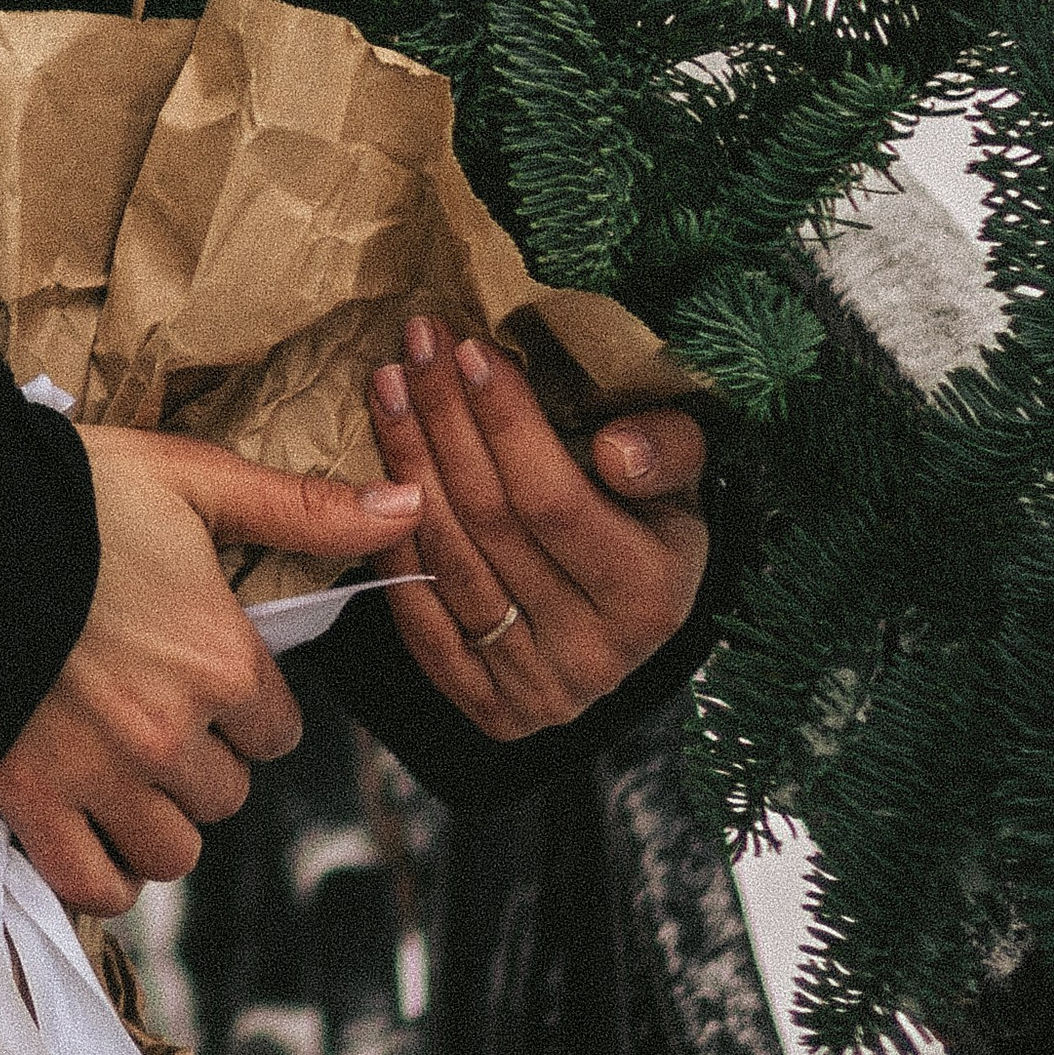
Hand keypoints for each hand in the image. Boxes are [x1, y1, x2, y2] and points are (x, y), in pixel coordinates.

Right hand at [0, 429, 424, 915]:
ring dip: (160, 818)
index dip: (247, 701)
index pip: (277, 731)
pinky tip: (97, 827)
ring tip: (126, 766)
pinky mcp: (35, 802)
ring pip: (174, 850)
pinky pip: (97, 886)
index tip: (204, 668)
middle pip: (227, 795)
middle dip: (204, 758)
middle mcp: (174, 733)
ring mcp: (102, 776)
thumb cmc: (73, 494)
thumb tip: (411, 506)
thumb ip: (303, 507)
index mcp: (221, 660)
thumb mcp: (192, 479)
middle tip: (156, 708)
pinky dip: (105, 872)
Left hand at [370, 316, 708, 742]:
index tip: (468, 349)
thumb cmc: (645, 518)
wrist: (623, 615)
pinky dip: (390, 542)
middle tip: (416, 348)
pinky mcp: (489, 707)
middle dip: (444, 420)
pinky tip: (375, 477)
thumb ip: (666, 449)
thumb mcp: (678, 474)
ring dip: (407, 462)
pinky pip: (419, 616)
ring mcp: (538, 689)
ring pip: (449, 559)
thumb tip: (617, 450)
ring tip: (388, 388)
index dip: (505, 422)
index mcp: (651, 595)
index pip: (553, 499)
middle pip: (490, 521)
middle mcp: (595, 655)